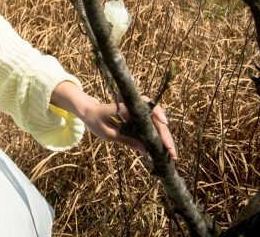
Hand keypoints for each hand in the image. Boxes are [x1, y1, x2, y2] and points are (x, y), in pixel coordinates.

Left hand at [51, 81, 176, 159]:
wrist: (88, 111)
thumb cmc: (96, 120)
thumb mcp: (108, 134)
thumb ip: (127, 140)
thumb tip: (146, 150)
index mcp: (125, 106)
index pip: (145, 107)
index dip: (157, 113)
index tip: (164, 122)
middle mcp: (134, 107)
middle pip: (155, 118)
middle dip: (165, 134)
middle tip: (171, 151)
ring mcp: (138, 113)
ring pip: (156, 123)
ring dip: (165, 137)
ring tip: (171, 153)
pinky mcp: (138, 119)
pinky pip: (152, 126)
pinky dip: (158, 136)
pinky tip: (164, 148)